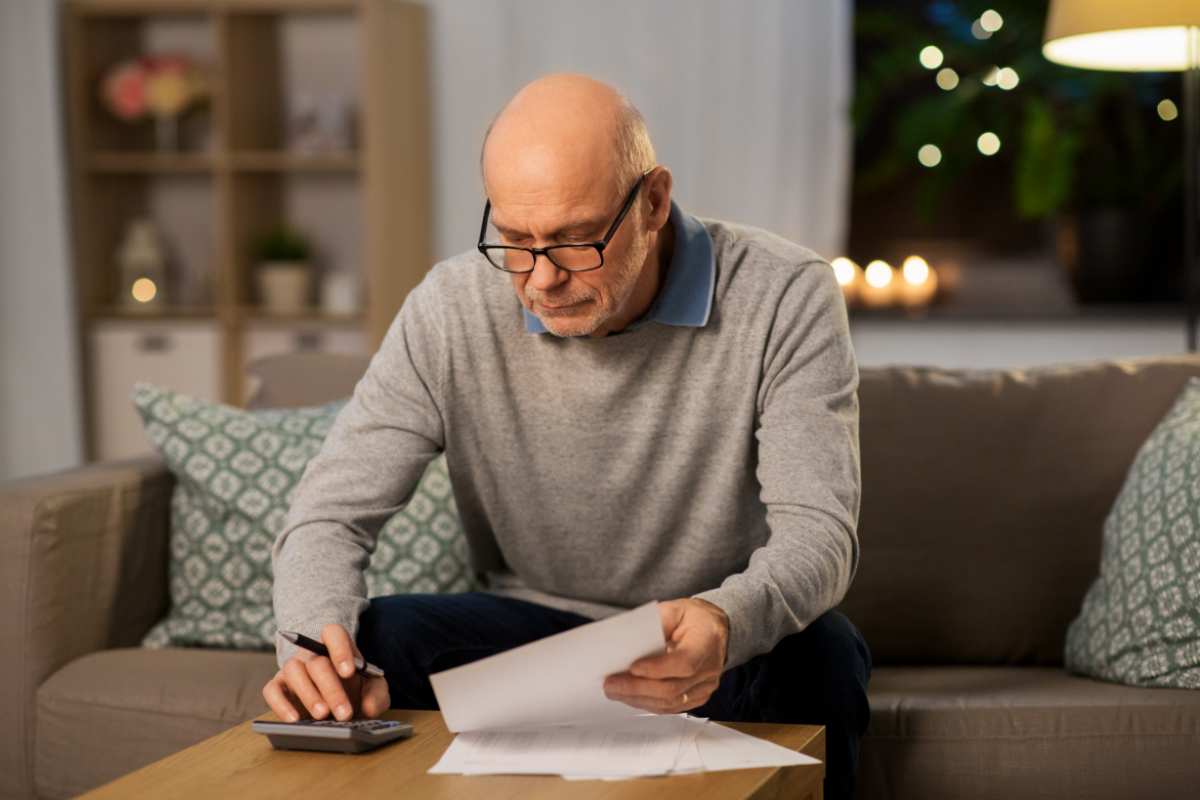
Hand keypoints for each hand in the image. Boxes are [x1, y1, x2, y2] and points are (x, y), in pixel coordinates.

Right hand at [261, 623, 389, 721]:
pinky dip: (280, 705)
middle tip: (344, 714)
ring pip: (294, 672)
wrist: (336, 706)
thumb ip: (377, 696)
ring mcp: (292, 668)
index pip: (334, 633)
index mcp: (336, 646)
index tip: (349, 671)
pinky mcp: (277, 687)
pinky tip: (295, 720)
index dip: (340, 649)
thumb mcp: (375, 692)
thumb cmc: (356, 692)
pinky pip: (271, 691)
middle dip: (332, 689)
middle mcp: (311, 654)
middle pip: (317, 662)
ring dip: (308, 695)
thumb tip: (367, 708)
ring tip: (322, 716)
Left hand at [603, 598, 729, 713]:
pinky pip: (672, 707)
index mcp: (706, 641)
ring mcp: (705, 686)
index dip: (657, 669)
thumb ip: (656, 622)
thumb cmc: (693, 618)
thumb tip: (630, 639)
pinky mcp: (698, 697)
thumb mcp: (675, 609)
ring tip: (615, 691)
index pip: (684, 663)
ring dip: (639, 699)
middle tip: (611, 684)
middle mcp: (709, 668)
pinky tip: (631, 696)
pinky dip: (648, 703)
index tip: (632, 667)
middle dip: (637, 688)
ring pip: (670, 702)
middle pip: (673, 688)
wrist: (714, 629)